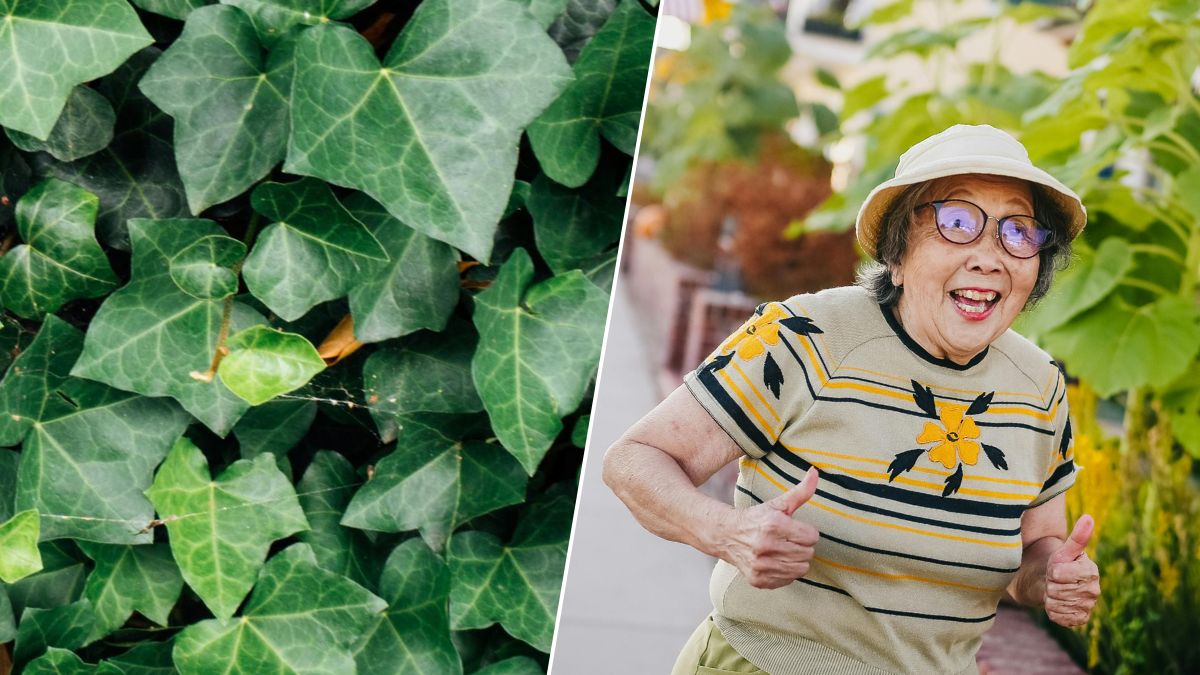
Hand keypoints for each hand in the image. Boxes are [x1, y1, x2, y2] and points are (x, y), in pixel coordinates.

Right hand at [718, 467, 819, 588]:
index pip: (812, 536)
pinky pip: (789, 580)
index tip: (795, 529)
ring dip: (796, 560)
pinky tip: (775, 561)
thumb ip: (800, 491)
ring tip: (784, 550)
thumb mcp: (777, 504)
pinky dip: (786, 572)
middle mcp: (766, 546)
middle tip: (789, 540)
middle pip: (808, 553)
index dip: (806, 532)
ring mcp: (761, 565)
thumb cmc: (757, 517)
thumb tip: (815, 472)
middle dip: (802, 546)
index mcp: (773, 525)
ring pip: (801, 569)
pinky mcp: (758, 580)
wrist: (726, 535)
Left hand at [1044, 514, 1100, 626]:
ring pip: (1056, 603)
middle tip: (1054, 580)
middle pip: (1057, 590)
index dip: (1053, 571)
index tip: (1056, 568)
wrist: (1055, 584)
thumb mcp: (1064, 550)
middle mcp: (1094, 591)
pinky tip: (1057, 602)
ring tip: (1055, 589)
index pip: (1060, 574)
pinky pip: (1058, 616)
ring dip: (1050, 596)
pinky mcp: (1080, 619)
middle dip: (1050, 583)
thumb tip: (1088, 517)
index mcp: (1091, 571)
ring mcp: (1088, 606)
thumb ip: (1077, 536)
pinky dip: (1052, 610)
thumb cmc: (1060, 563)